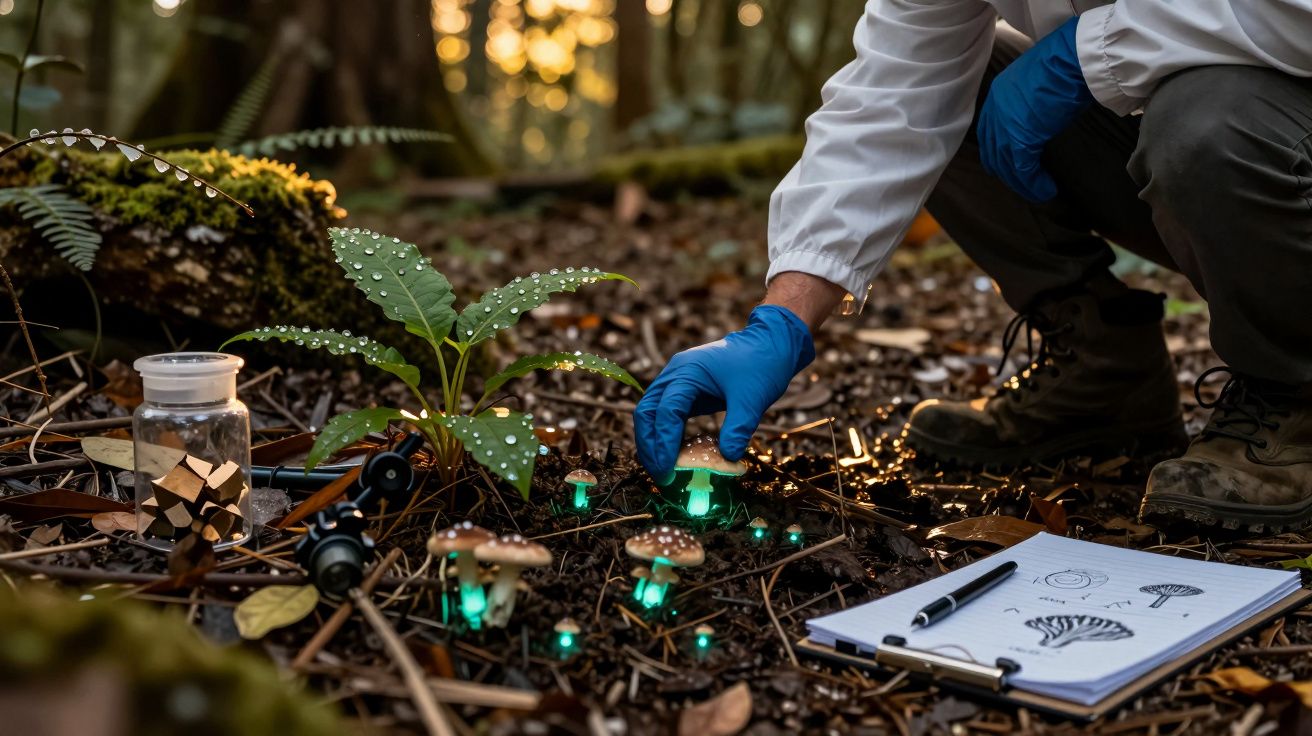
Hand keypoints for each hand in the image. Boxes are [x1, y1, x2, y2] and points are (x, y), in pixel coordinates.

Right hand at [633, 305, 815, 481]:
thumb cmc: (762, 365)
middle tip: (661, 477)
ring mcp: (676, 381)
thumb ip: (738, 429)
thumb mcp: (753, 399)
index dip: (663, 443)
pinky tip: (673, 456)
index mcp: (688, 372)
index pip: (665, 412)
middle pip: (646, 413)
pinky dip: (664, 435)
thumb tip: (727, 459)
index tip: (668, 472)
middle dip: (649, 446)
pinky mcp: (684, 390)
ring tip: (662, 471)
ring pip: (650, 414)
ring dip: (652, 442)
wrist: (770, 343)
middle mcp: (675, 374)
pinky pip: (664, 415)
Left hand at [978, 16, 1093, 202]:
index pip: (990, 133)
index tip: (1011, 167)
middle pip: (994, 152)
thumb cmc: (1068, 64)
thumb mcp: (1040, 83)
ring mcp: (1005, 124)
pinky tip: (1045, 190)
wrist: (1074, 59)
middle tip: (1026, 184)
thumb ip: (1031, 103)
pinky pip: (1022, 169)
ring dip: (1022, 183)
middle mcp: (996, 110)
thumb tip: (1040, 120)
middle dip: (1008, 173)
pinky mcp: (1019, 137)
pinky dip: (1032, 184)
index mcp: (999, 95)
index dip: (999, 153)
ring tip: (1039, 192)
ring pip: (1006, 165)